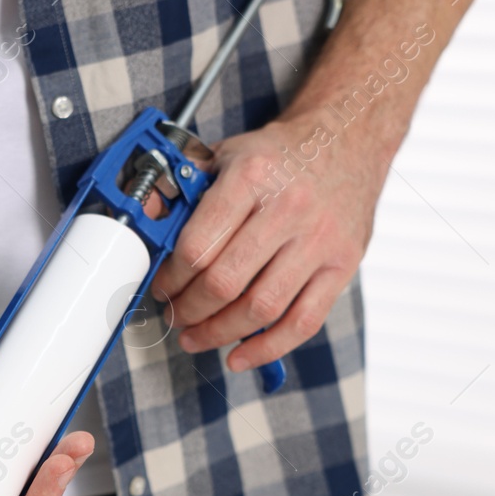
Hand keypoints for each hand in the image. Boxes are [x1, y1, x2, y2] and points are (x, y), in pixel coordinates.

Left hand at [150, 117, 385, 371]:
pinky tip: (239, 356)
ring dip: (219, 333)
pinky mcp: (343, 264)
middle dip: (189, 309)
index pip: (198, 247)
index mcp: (252, 178)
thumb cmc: (280, 156)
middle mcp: (290, 209)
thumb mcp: (226, 155)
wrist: (348, 140)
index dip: (171, 278)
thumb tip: (146, 217)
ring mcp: (320, 240)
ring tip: (196, 337)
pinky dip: (268, 349)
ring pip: (261, 309)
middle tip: (175, 315)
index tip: (162, 287)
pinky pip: (304, 321)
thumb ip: (184, 188)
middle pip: (225, 283)